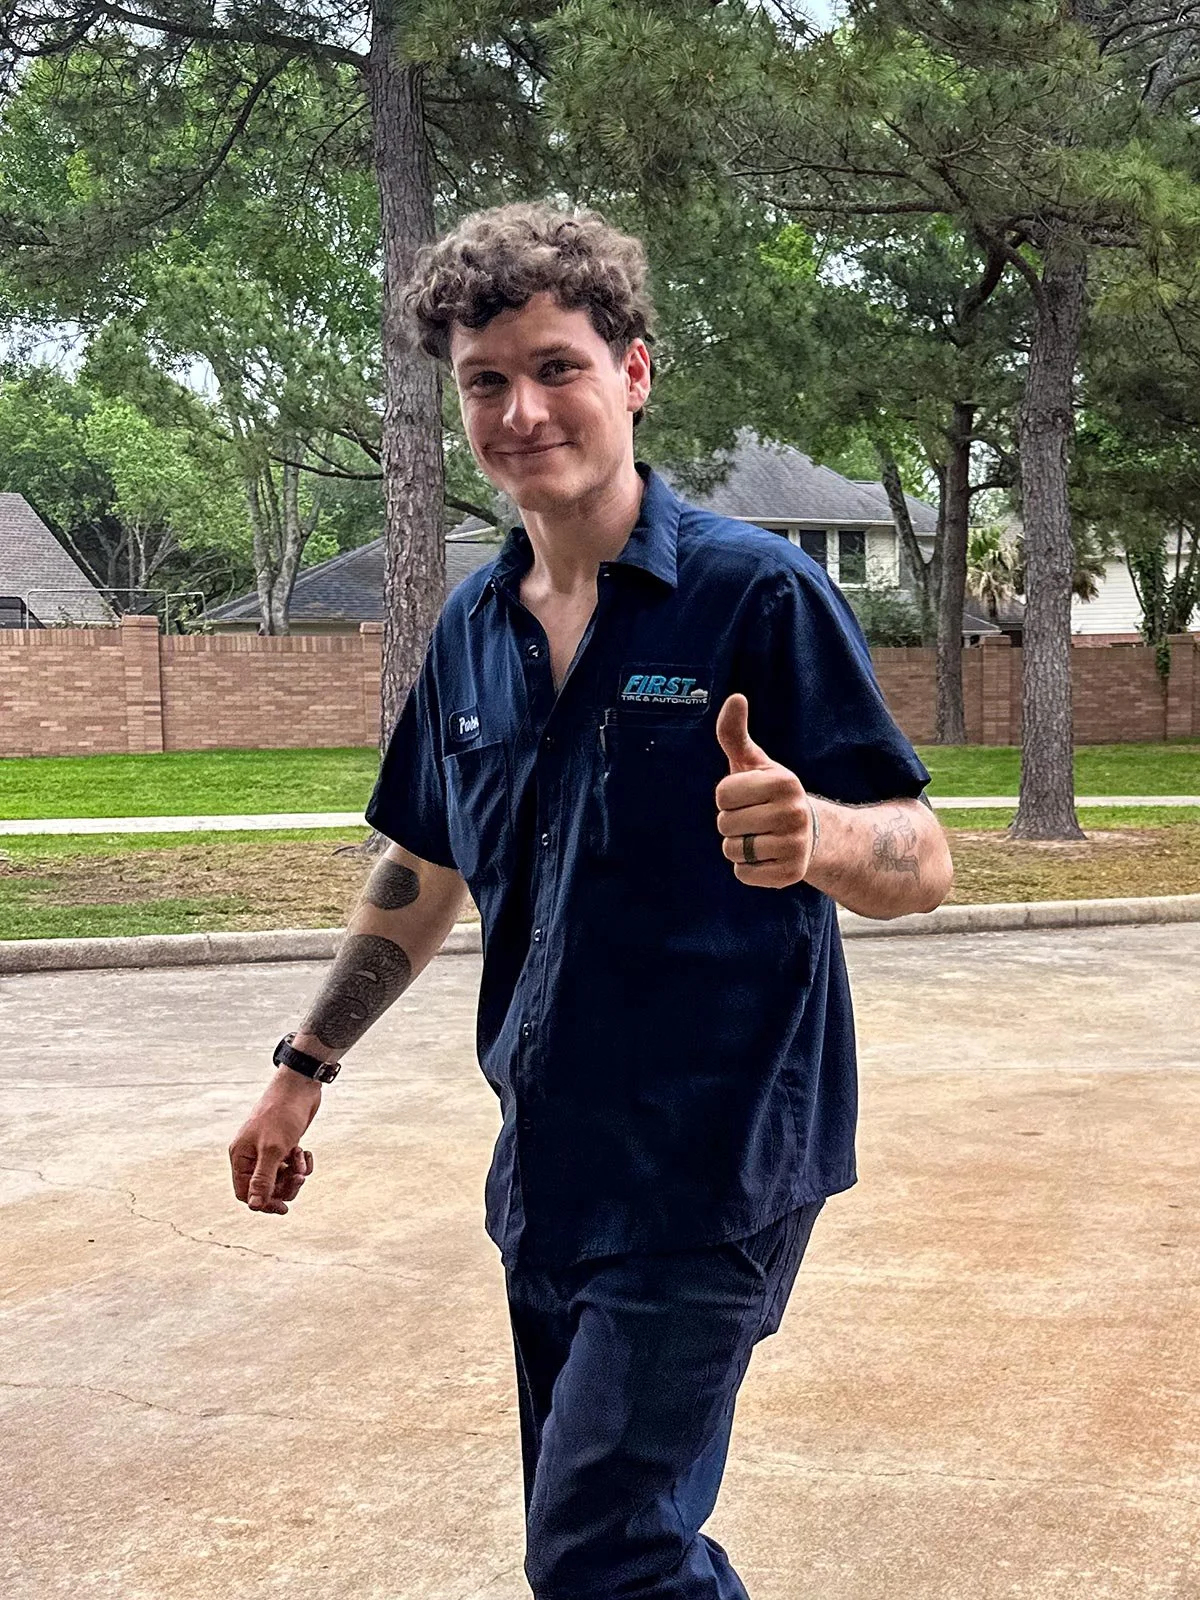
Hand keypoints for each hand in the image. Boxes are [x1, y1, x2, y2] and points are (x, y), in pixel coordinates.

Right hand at [228, 1071, 321, 1214]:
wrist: (300, 1086)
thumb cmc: (282, 1115)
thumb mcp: (273, 1150)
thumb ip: (263, 1179)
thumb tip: (254, 1206)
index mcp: (240, 1156)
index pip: (245, 1193)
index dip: (264, 1203)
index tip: (284, 1207)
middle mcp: (251, 1155)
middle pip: (266, 1188)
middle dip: (285, 1186)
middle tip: (299, 1178)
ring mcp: (268, 1150)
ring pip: (281, 1178)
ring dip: (295, 1174)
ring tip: (302, 1158)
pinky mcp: (285, 1145)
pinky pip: (292, 1166)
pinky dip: (301, 1163)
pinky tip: (306, 1152)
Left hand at [715, 693, 814, 887]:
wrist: (812, 835)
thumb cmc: (770, 793)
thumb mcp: (755, 763)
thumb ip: (735, 734)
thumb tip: (735, 697)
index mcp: (785, 782)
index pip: (723, 794)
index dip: (728, 797)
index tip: (749, 797)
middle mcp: (795, 813)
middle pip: (725, 823)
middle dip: (732, 822)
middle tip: (755, 819)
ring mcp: (795, 846)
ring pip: (732, 850)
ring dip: (738, 846)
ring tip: (760, 837)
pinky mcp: (791, 875)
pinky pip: (743, 873)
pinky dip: (747, 868)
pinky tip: (766, 857)